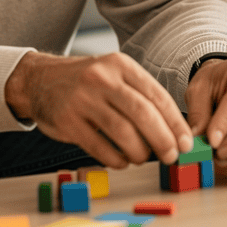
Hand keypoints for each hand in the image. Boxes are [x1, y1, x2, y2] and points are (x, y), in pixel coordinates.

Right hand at [5, 51, 192, 168]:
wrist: (40, 80)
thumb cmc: (87, 82)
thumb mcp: (113, 74)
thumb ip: (139, 95)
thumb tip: (173, 130)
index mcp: (120, 65)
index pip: (156, 95)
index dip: (175, 122)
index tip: (186, 141)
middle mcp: (102, 79)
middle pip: (142, 113)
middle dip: (163, 139)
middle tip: (172, 156)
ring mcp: (83, 99)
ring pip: (122, 132)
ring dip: (140, 152)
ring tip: (144, 158)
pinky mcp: (68, 121)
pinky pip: (99, 147)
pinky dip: (116, 159)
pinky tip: (122, 161)